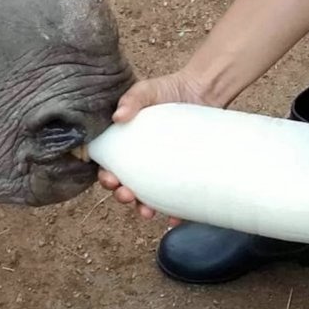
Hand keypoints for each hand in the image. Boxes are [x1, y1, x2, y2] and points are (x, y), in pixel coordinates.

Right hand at [97, 69, 209, 219]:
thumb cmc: (168, 89)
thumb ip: (131, 99)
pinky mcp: (183, 173)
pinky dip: (174, 212)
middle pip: (126, 184)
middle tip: (126, 195)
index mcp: (126, 143)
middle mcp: (142, 160)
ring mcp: (163, 169)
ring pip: (149, 196)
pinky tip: (174, 218)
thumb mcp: (146, 90)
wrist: (202, 91)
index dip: (106, 176)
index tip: (109, 178)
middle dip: (122, 195)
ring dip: (143, 207)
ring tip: (145, 211)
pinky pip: (178, 198)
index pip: (110, 164)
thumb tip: (118, 116)